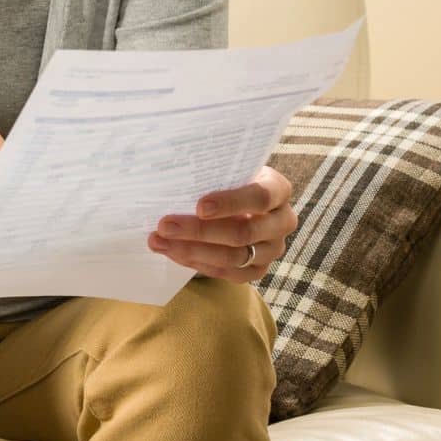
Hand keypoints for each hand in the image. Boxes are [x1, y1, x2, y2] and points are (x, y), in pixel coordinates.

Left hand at [147, 165, 297, 281]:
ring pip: (233, 257)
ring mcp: (273, 248)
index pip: (260, 197)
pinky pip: (227, 273)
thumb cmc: (227, 177)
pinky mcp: (258, 269)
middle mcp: (282, 221)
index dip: (231, 203)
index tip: (199, 206)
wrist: (238, 198)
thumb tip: (168, 175)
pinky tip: (172, 252)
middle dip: (200, 231)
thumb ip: (209, 170)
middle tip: (164, 225)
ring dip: (191, 250)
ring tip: (157, 241)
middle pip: (244, 232)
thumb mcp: (226, 167)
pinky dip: (197, 263)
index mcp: (278, 189)